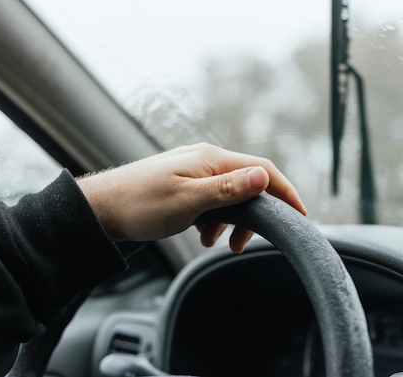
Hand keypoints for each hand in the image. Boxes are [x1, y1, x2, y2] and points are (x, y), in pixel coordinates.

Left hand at [76, 143, 306, 252]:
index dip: (285, 191)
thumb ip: (229, 189)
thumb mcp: (189, 201)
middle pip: (248, 183)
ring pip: (230, 194)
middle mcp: (206, 159)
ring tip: (220, 243)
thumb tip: (263, 176)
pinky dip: (215, 218)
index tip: (301, 214)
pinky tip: (203, 234)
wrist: (101, 208)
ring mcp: (194, 169)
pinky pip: (212, 198)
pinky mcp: (184, 181)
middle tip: (246, 242)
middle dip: (255, 213)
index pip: (261, 169)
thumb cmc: (141, 205)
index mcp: (211, 159)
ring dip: (232, 220)